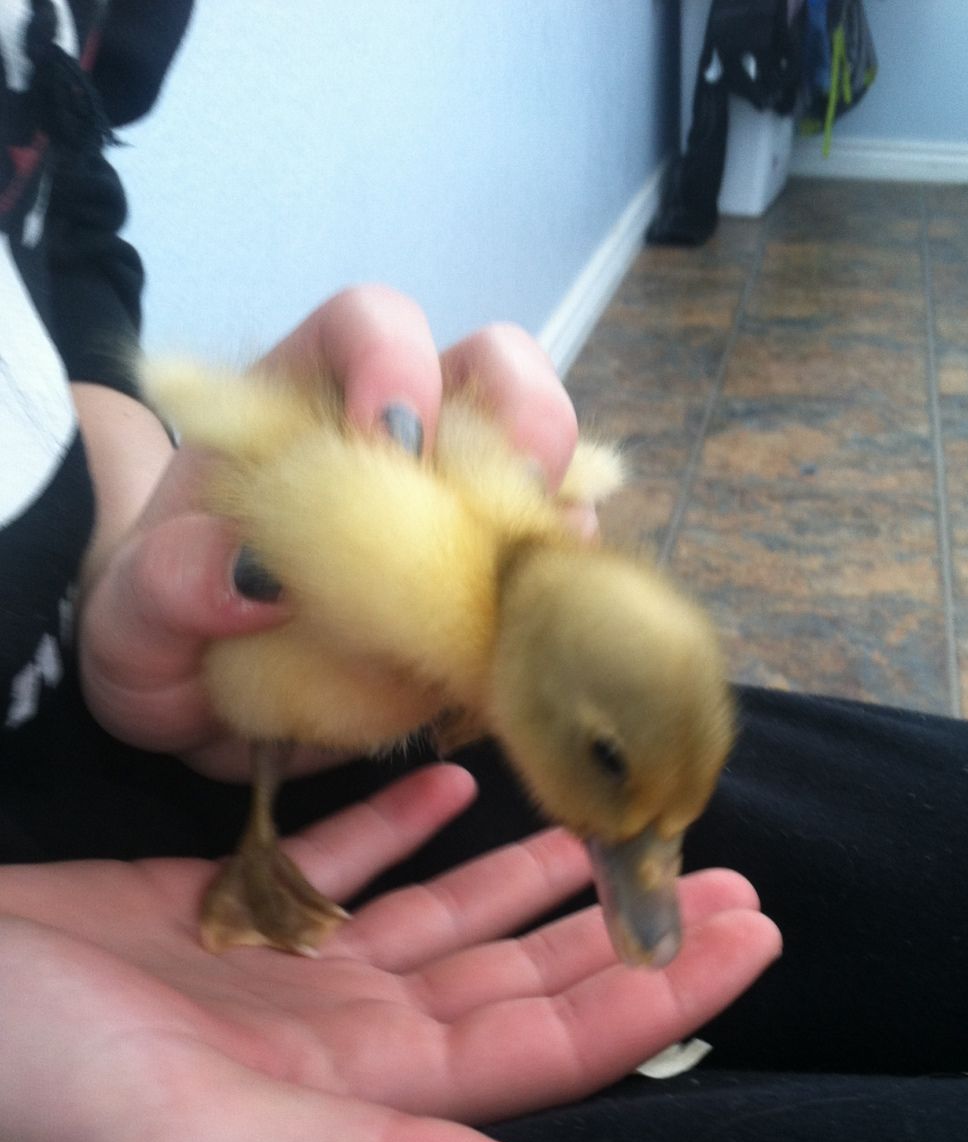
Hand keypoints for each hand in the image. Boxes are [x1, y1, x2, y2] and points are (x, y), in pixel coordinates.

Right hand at [0, 766, 780, 1141]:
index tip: (753, 929)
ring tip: (606, 822)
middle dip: (623, 929)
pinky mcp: (226, 910)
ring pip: (447, 920)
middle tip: (725, 865)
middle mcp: (348, 1040)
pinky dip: (401, 827)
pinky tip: (454, 786)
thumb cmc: (44, 1077)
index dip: (660, 994)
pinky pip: (342, 865)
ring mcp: (289, 975)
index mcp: (368, 1097)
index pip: (556, 1048)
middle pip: (523, 982)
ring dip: (532, 875)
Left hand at [77, 288, 580, 776]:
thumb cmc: (158, 638)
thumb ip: (162, 589)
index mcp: (300, 406)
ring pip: (546, 467)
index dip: (394, 359)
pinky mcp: (490, 595)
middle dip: (525, 410)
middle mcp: (397, 444)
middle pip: (493, 369)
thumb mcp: (129, 622)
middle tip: (520, 487)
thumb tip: (249, 580)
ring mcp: (456, 516)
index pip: (365, 326)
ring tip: (544, 572)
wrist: (201, 711)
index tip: (393, 440)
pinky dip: (559, 599)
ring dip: (560, 509)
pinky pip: (550, 576)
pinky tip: (537, 636)